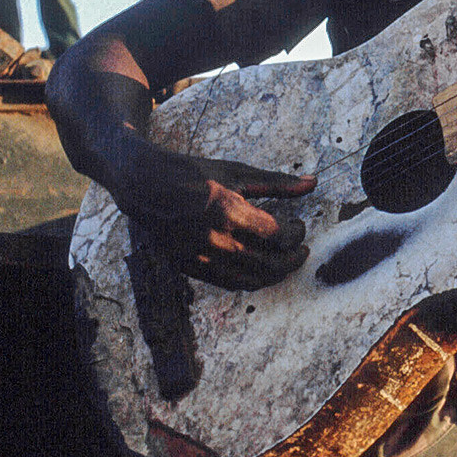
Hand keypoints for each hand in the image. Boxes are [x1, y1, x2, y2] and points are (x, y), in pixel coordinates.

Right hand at [110, 143, 316, 290]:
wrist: (144, 185)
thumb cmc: (192, 174)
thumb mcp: (237, 172)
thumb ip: (277, 182)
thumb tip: (313, 182)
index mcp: (229, 212)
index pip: (277, 235)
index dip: (296, 233)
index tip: (298, 225)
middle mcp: (215, 240)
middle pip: (269, 264)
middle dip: (293, 259)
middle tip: (302, 249)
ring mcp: (201, 257)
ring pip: (251, 280)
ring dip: (276, 275)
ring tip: (286, 262)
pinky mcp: (190, 267)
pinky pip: (229, 283)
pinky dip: (252, 280)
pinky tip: (261, 269)